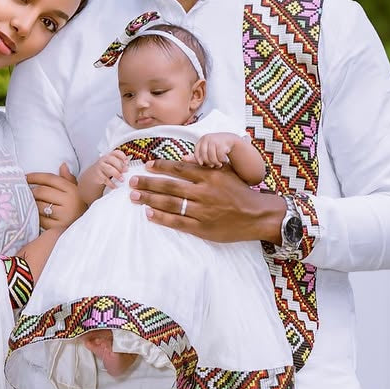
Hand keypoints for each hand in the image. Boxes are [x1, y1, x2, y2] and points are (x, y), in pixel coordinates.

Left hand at [28, 162, 88, 231]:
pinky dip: (36, 216)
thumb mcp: (76, 191)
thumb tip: (62, 165)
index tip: (24, 177)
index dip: (35, 176)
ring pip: (39, 206)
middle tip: (25, 192)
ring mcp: (63, 215)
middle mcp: (69, 201)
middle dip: (31, 191)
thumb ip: (68, 179)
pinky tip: (35, 215)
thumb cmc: (78, 206)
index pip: (49, 178)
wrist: (87, 227)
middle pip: (42, 191)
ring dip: (32, 204)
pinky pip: (40, 220)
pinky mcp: (57, 227)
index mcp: (72, 189)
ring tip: (29, 203)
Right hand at [97, 149, 128, 188]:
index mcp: (110, 155)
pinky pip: (105, 179)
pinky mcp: (98, 175)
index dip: (122, 156)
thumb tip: (128, 168)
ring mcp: (100, 166)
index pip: (116, 152)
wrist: (94, 175)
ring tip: (122, 179)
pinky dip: (111, 183)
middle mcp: (104, 159)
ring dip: (116, 174)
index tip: (127, 162)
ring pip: (108, 168)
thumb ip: (120, 164)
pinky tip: (115, 186)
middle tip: (126, 171)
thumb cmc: (106, 169)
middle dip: (120, 165)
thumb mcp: (113, 165)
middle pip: (111, 159)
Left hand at [130, 159, 286, 242]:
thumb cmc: (240, 192)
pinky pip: (178, 222)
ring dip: (150, 200)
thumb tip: (185, 160)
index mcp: (209, 176)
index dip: (161, 167)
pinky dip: (162, 218)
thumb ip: (205, 166)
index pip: (179, 169)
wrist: (257, 215)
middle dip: (148, 183)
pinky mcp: (202, 228)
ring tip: (135, 197)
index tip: (146, 166)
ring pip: (171, 204)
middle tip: (131, 182)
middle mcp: (203, 192)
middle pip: (169, 186)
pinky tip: (149, 214)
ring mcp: (202, 211)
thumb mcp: (226, 173)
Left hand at [194, 132, 236, 168]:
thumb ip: (195, 156)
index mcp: (201, 140)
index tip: (203, 164)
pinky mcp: (222, 143)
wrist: (230, 140)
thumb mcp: (205, 151)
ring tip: (219, 164)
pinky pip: (220, 156)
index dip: (199, 160)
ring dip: (216, 163)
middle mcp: (207, 138)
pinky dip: (222, 160)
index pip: (197, 153)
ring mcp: (214, 140)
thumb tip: (182, 158)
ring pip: (212, 157)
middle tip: (214, 166)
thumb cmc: (215, 148)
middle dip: (209, 163)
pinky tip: (224, 160)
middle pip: (204, 156)